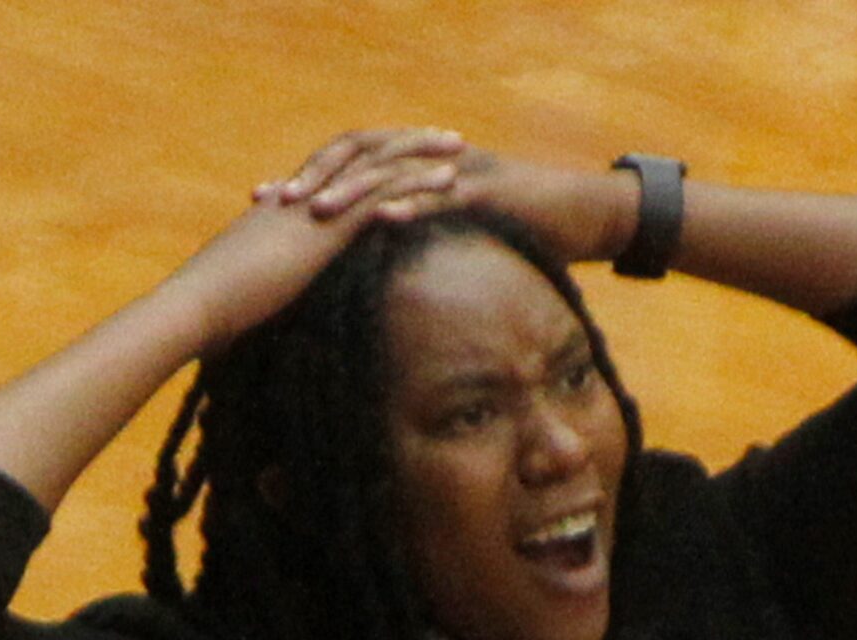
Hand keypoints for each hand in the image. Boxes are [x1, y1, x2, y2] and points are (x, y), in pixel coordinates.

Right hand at [159, 130, 469, 349]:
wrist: (195, 307)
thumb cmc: (213, 310)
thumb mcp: (248, 290)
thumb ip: (267, 282)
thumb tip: (269, 296)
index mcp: (286, 210)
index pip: (334, 174)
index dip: (368, 161)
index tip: (399, 155)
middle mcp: (303, 199)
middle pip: (359, 156)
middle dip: (402, 143)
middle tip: (442, 136)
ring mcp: (314, 210)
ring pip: (375, 167)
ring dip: (419, 153)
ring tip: (459, 144)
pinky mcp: (326, 230)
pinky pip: (380, 197)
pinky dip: (417, 185)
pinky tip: (450, 181)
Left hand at [260, 128, 634, 268]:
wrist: (588, 214)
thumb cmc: (528, 228)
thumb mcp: (464, 231)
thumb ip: (422, 237)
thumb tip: (381, 267)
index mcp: (418, 164)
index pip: (351, 161)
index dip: (309, 177)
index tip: (269, 202)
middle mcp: (431, 158)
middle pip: (360, 156)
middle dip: (315, 178)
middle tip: (277, 202)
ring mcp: (459, 169)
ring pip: (393, 171)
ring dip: (352, 191)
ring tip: (316, 212)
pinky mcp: (488, 189)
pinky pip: (442, 195)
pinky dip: (412, 205)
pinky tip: (384, 220)